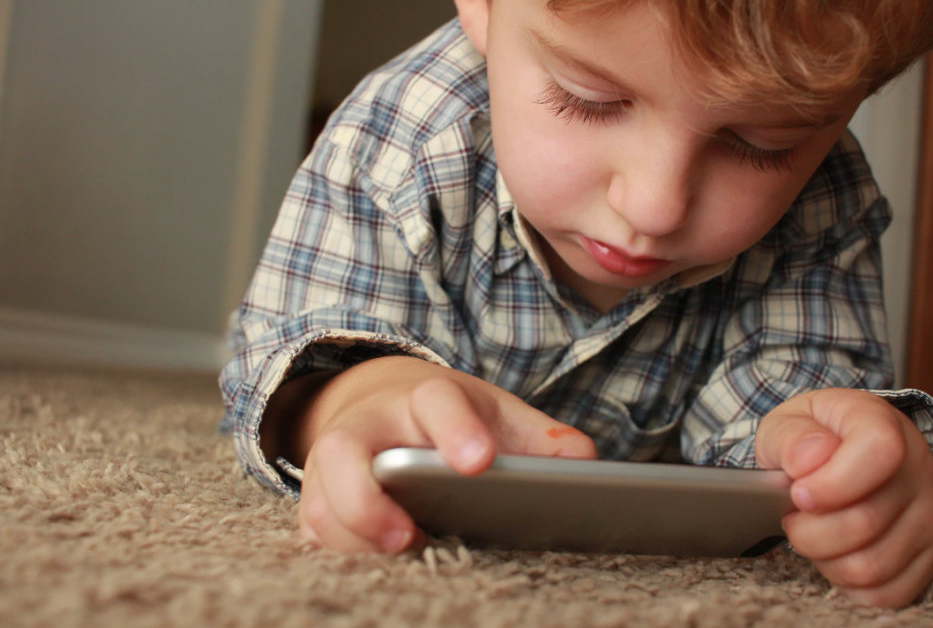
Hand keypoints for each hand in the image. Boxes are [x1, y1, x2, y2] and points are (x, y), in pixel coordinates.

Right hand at [280, 357, 597, 553]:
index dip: (454, 430)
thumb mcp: (499, 416)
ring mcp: (334, 461)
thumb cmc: (454, 419)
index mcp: (425, 399)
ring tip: (401, 558)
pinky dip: (338, 553)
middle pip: (343, 450)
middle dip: (368, 499)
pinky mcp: (317, 496)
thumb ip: (541, 441)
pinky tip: (376, 569)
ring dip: (351, 537)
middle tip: (408, 536)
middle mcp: (369, 425)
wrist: (386, 404)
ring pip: (319, 498)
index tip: (478, 463)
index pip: (435, 401)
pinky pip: (311, 529)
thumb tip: (587, 465)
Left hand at [754, 388, 932, 607]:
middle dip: (809, 530)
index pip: (879, 452)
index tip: (799, 493)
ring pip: (872, 566)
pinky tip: (834, 555)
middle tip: (794, 517)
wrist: (846, 451)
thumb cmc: (814, 437)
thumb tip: (807, 462)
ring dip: (825, 559)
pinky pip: (887, 593)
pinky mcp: (929, 556)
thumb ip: (791, 437)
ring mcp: (930, 517)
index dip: (832, 483)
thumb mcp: (790, 421)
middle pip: (864, 523)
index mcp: (883, 425)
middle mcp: (918, 470)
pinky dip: (847, 584)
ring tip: (813, 534)